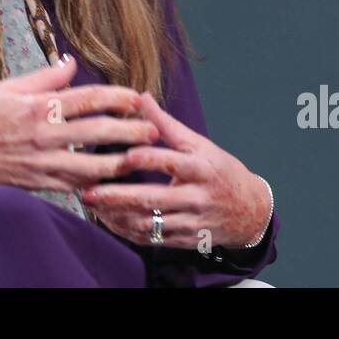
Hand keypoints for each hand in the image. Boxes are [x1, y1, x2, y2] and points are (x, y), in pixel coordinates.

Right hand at [0, 55, 160, 192]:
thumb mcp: (9, 87)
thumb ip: (45, 77)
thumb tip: (72, 62)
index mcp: (38, 106)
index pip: (87, 99)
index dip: (116, 98)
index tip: (137, 97)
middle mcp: (43, 135)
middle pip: (97, 133)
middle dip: (129, 132)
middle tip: (153, 130)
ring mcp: (41, 162)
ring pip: (90, 165)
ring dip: (119, 162)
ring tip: (140, 158)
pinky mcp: (37, 182)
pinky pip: (72, 185)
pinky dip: (94, 183)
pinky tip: (111, 181)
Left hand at [81, 91, 270, 249]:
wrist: (249, 212)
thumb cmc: (221, 172)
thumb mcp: (201, 145)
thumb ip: (169, 125)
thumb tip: (142, 97)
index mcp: (201, 169)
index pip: (173, 163)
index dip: (150, 159)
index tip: (126, 155)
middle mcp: (195, 197)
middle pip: (154, 199)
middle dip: (119, 197)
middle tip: (90, 191)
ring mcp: (189, 222)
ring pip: (148, 223)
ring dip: (117, 216)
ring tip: (92, 206)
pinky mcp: (183, 240)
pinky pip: (150, 239)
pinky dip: (126, 231)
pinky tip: (108, 220)